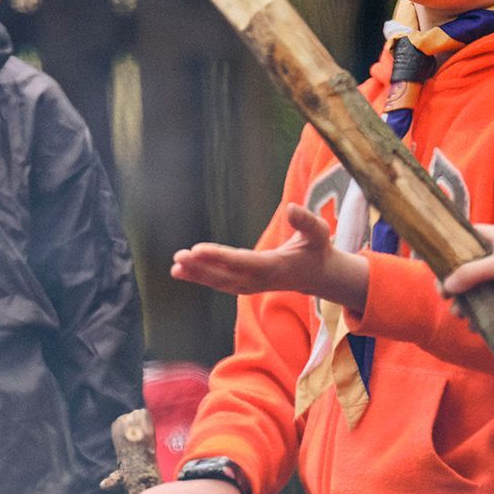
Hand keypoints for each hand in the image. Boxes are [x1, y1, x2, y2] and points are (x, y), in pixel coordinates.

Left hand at [171, 205, 368, 311]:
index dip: (219, 257)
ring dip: (197, 274)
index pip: (242, 262)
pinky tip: (181, 271)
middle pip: (226, 276)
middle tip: (179, 257)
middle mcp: (260, 280)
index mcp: (275, 268)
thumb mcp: (319, 234)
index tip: (197, 249)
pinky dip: (200, 277)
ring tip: (175, 266)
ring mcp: (252, 286)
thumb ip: (306, 222)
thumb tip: (291, 208)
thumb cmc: (317, 250)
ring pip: (220, 282)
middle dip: (201, 267)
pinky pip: (220, 283)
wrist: (318, 276)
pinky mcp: (245, 285)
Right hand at [441, 224, 493, 317]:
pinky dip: (478, 316)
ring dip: (464, 304)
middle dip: (453, 286)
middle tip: (447, 299)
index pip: (463, 238)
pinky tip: (475, 326)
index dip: (447, 252)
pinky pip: (486, 306)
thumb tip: (446, 286)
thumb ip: (473, 272)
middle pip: (463, 268)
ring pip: (473, 290)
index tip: (436, 270)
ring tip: (462, 316)